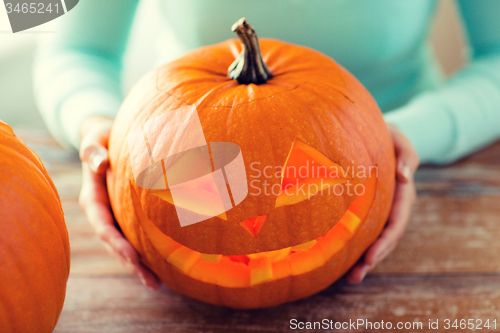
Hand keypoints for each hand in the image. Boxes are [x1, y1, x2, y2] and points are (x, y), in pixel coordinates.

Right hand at [79, 115, 160, 289]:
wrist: (105, 138)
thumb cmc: (102, 137)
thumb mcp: (96, 139)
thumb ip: (94, 151)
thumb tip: (99, 161)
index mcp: (93, 198)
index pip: (104, 226)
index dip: (117, 243)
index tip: (133, 258)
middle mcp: (102, 212)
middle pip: (115, 244)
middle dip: (132, 264)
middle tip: (152, 282)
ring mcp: (113, 216)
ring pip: (124, 245)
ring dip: (139, 265)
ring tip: (157, 284)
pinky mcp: (124, 215)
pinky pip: (134, 237)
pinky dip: (145, 252)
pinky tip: (161, 265)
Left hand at [346, 124, 418, 282]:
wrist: (374, 134)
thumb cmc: (387, 136)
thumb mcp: (399, 139)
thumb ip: (407, 154)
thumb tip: (405, 176)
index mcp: (402, 193)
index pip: (396, 222)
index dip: (385, 241)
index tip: (370, 257)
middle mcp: (392, 206)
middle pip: (386, 238)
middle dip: (373, 258)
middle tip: (355, 276)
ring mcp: (380, 210)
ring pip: (375, 239)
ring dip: (364, 260)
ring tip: (350, 278)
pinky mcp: (367, 209)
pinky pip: (364, 230)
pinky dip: (355, 246)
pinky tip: (341, 261)